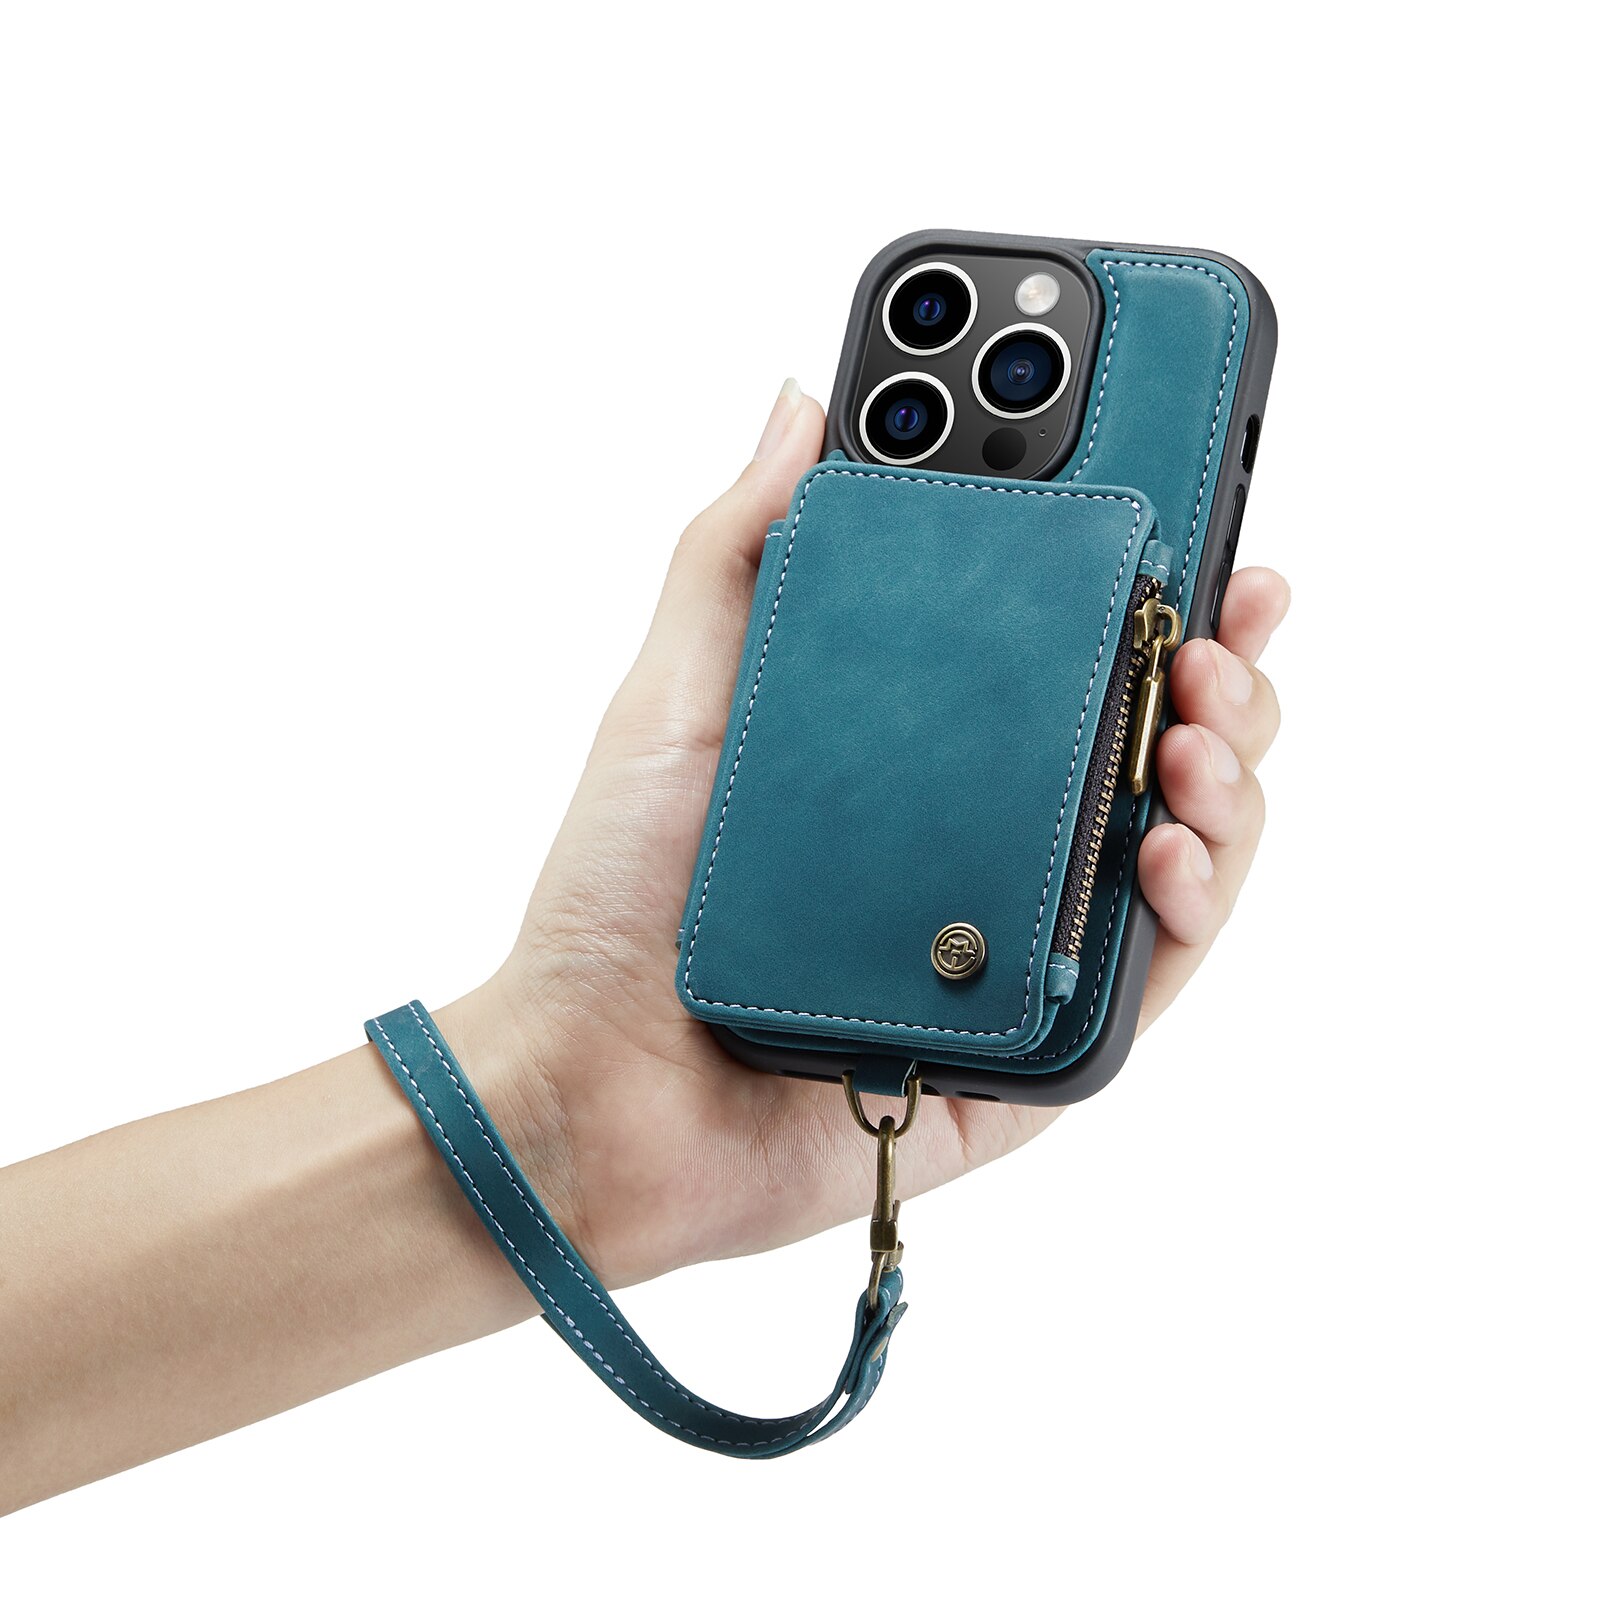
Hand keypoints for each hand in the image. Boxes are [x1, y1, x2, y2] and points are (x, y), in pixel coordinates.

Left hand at [465, 381, 1290, 1288]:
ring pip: (1184, 843)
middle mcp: (989, 835)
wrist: (592, 1085)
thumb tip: (802, 401)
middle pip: (1153, 736)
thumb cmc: (619, 892)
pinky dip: (1193, 905)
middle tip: (1216, 618)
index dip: (1151, 581)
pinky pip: (1155, 974)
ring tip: (1197, 730)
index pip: (1067, 651)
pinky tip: (1171, 846)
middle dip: (1219, 664)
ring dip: (1229, 771)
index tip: (1197, 511)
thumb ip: (742, 548)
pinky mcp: (1036, 1044)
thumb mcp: (679, 694)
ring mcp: (1021, 937)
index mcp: (926, 748)